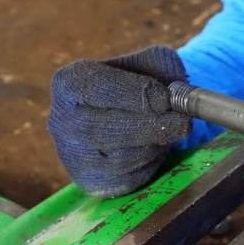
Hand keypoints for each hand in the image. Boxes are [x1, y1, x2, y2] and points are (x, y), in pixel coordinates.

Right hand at [48, 46, 190, 196]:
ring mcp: (72, 155)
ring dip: (152, 146)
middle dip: (148, 126)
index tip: (165, 99)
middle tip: (181, 122)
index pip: (96, 88)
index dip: (133, 94)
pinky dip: (149, 165)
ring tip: (169, 130)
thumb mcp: (149, 63)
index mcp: (69, 83)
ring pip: (116, 159)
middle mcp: (61, 121)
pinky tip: (155, 147)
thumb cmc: (138, 85)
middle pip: (101, 128)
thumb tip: (172, 93)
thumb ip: (162, 68)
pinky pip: (125, 180)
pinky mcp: (89, 181)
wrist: (126, 116)